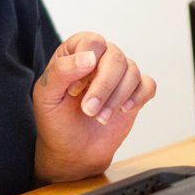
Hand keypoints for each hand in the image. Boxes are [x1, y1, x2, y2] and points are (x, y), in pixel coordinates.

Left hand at [32, 32, 156, 182]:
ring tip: (101, 118)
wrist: (72, 152)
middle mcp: (99, 59)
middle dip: (104, 87)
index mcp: (75, 53)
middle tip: (89, 111)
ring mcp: (118, 76)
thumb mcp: (46, 96)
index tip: (74, 90)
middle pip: (115, 56)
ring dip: (117, 97)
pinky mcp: (134, 94)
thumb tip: (90, 57)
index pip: (92, 42)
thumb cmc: (56, 121)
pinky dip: (139, 97)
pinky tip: (124, 110)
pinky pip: (148, 85)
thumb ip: (62, 71)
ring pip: (132, 71)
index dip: (86, 64)